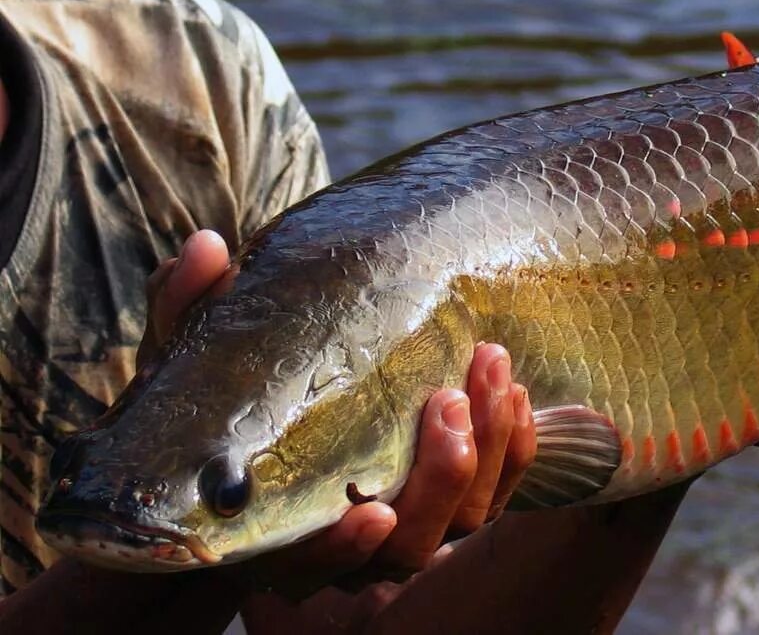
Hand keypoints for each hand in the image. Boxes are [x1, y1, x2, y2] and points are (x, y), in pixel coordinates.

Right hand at [140, 231, 536, 599]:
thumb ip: (189, 310)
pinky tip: (515, 391)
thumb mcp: (189, 353)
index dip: (344, 548)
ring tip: (492, 365)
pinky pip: (502, 490)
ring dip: (489, 448)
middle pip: (410, 546)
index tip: (370, 509)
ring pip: (466, 519)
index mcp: (276, 531)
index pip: (312, 564)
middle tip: (449, 398)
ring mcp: (410, 524)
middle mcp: (349, 542)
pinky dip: (514, 448)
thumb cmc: (223, 397)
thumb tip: (207, 248)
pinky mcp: (455, 496)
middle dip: (440, 479)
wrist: (280, 417)